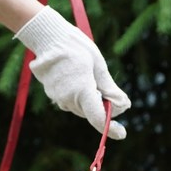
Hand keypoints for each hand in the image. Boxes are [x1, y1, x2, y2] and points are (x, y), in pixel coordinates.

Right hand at [15, 7, 130, 138]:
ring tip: (91, 76)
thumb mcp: (98, 65)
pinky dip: (80, 95)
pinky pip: (72, 101)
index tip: (122, 133)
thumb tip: (123, 105)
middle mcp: (68, 99)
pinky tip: (80, 77)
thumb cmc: (76, 47)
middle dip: (104, 107)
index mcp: (82, 91)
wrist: (47, 37)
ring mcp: (58, 98)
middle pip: (92, 113)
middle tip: (111, 90)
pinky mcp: (53, 95)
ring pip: (82, 108)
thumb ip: (109, 88)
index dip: (111, 128)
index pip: (98, 118)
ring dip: (92, 100)